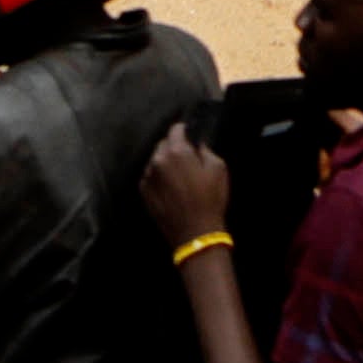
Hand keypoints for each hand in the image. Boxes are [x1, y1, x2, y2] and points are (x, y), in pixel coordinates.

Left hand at [138, 126, 234, 245]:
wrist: (195, 232)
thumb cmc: (210, 199)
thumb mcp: (218, 169)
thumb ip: (206, 150)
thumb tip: (197, 145)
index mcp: (177, 152)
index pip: (175, 130)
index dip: (184, 130)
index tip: (189, 134)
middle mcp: (158, 161)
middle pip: (163, 144)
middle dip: (173, 146)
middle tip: (186, 157)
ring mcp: (148, 177)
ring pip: (155, 161)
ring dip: (165, 162)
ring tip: (178, 175)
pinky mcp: (144, 193)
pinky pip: (150, 177)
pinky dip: (158, 177)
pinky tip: (170, 187)